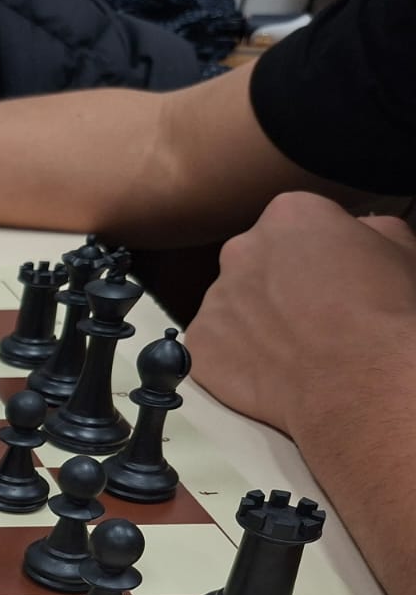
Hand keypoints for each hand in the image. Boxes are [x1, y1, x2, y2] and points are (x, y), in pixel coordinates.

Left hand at [184, 192, 415, 438]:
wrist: (362, 379)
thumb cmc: (387, 312)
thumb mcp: (399, 248)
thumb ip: (368, 229)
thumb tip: (356, 232)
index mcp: (288, 214)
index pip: (293, 224)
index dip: (314, 253)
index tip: (330, 278)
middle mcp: (241, 249)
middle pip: (255, 262)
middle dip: (276, 284)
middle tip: (309, 315)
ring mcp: (215, 298)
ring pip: (232, 306)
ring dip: (254, 322)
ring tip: (292, 348)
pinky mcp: (199, 344)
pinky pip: (213, 347)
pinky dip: (234, 358)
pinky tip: (268, 371)